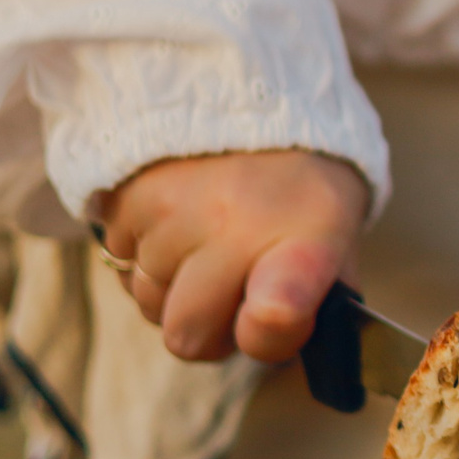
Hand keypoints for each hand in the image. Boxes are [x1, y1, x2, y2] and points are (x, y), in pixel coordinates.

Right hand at [96, 150, 367, 362]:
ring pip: (147, 301)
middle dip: (206, 330)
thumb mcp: (338, 238)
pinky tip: (180, 220)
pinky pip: (120, 261)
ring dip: (172, 288)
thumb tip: (310, 363)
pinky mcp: (128, 195)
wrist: (257, 95)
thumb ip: (322, 305)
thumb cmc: (304, 186)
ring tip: (206, 242)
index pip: (276, 312)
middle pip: (186, 335)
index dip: (267, 334)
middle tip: (230, 293)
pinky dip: (144, 254)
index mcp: (304, 240)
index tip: (267, 318)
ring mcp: (174, 211)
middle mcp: (234, 225)